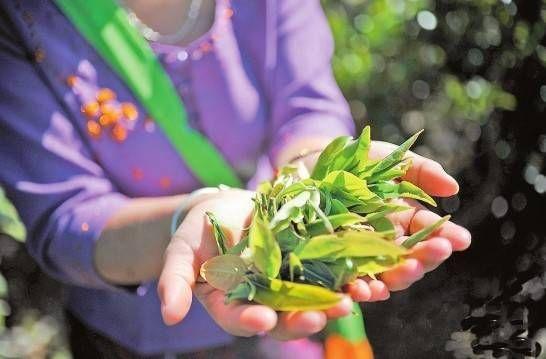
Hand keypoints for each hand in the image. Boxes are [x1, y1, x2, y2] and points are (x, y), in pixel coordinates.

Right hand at [157, 190, 383, 340]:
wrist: (225, 209)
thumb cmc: (198, 232)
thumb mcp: (181, 252)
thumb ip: (176, 282)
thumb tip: (168, 316)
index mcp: (233, 304)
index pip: (241, 318)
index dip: (251, 320)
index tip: (262, 319)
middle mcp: (265, 299)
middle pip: (284, 316)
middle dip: (302, 318)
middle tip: (320, 316)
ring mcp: (290, 282)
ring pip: (313, 298)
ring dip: (333, 300)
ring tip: (353, 297)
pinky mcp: (309, 261)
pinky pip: (329, 272)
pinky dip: (347, 275)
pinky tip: (366, 275)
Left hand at [344, 141, 471, 298]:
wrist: (316, 166)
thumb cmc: (361, 163)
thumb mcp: (393, 160)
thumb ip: (422, 172)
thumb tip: (453, 188)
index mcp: (407, 221)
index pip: (432, 233)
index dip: (447, 237)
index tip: (461, 239)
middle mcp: (390, 243)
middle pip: (413, 260)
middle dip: (427, 257)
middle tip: (438, 251)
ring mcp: (365, 255)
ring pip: (388, 276)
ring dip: (399, 277)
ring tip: (408, 270)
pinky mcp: (338, 264)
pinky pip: (352, 282)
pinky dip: (362, 289)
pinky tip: (367, 290)